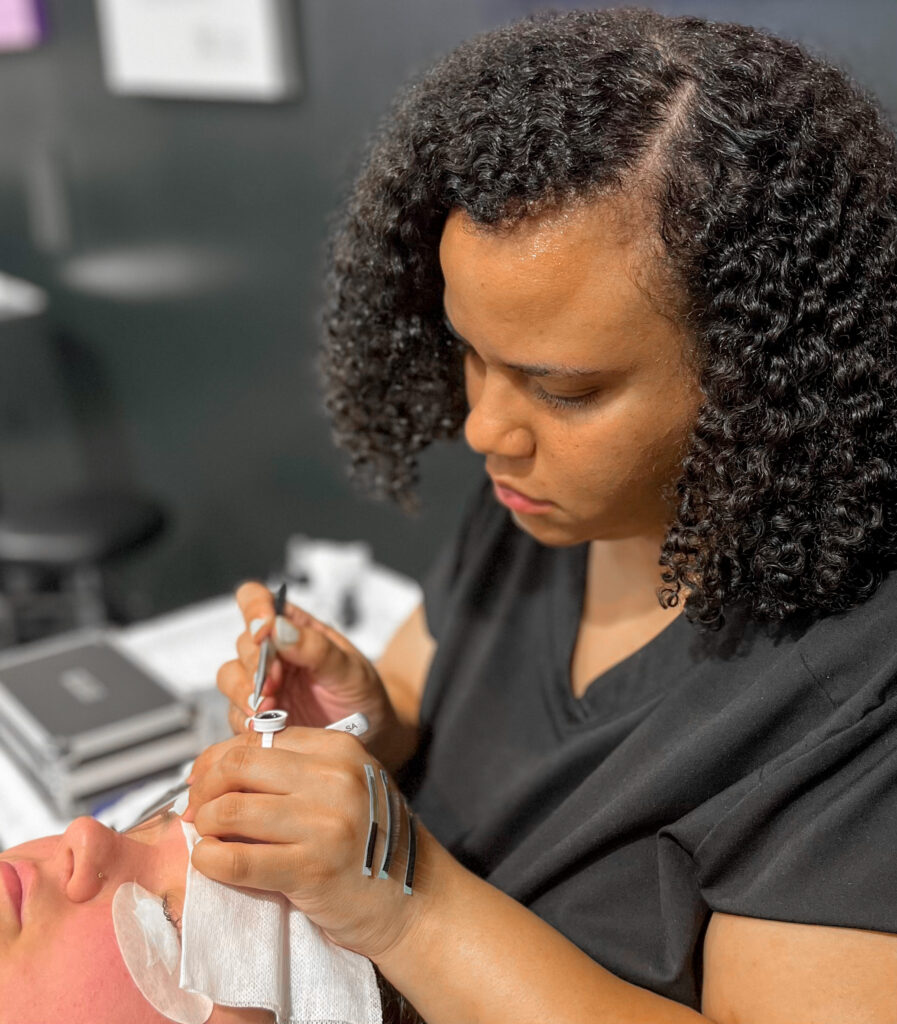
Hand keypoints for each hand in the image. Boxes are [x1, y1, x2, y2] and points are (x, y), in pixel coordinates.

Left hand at [182, 727, 426, 959]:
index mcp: (340, 750)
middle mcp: (334, 778)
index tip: (202, 780)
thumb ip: (299, 770)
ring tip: (207, 837)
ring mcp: (325, 824)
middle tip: (197, 809)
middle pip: (239, 766)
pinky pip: (237, 859)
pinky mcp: (311, 870)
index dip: (218, 758)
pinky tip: (209, 862)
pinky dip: (209, 860)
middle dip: (205, 787)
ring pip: (231, 809)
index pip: (259, 738)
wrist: (417, 901)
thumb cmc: (374, 844)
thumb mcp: (348, 787)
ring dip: (205, 824)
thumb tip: (221, 768)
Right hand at [218, 582, 403, 755]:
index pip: (258, 601)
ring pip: (230, 677)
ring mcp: (262, 684)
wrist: (371, 737)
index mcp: (296, 629)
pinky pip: (235, 714)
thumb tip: (277, 627)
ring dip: (243, 692)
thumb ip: (316, 648)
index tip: (263, 633)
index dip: (253, 609)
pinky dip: (244, 720)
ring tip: (266, 710)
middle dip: (255, 663)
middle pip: (243, 643)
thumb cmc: (361, 694)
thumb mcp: (349, 669)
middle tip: (274, 685)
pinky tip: (264, 727)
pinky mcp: (256, 716)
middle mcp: (273, 653)